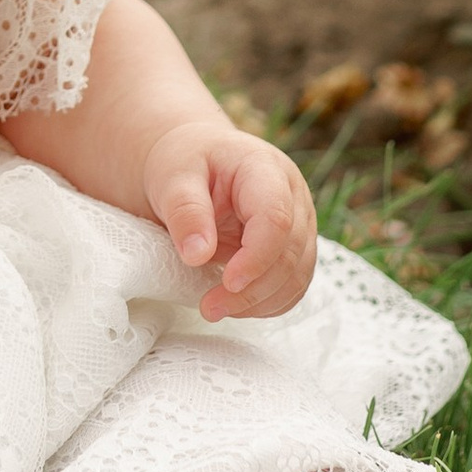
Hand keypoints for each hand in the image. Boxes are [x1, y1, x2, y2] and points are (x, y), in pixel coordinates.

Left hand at [141, 120, 317, 320]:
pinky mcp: (293, 248)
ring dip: (260, 302)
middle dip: (253, 289)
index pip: (276, 218)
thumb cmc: (186, 163)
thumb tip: (197, 255)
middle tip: (209, 307)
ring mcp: (298, 224)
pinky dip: (267, 304)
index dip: (256, 258)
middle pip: (290, 253)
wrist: (195, 162)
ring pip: (297, 275)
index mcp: (265, 169)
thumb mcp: (173, 177)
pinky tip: (234, 306)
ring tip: (216, 308)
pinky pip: (292, 286)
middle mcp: (293, 196)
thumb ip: (185, 212)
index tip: (227, 283)